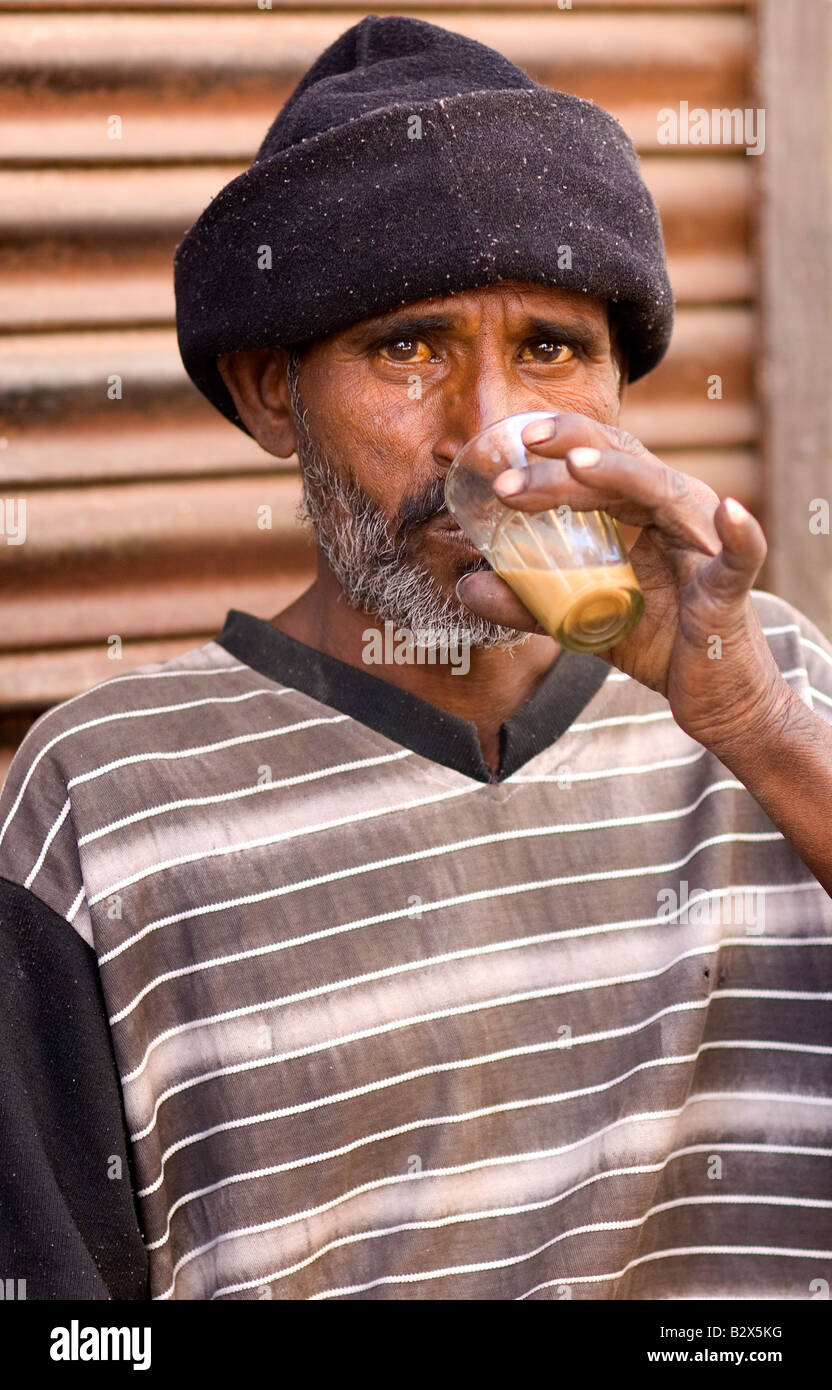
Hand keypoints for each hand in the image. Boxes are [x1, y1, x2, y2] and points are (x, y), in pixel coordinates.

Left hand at [455, 413, 793, 757]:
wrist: (711, 695)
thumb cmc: (655, 643)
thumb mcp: (580, 620)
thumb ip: (528, 602)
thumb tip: (466, 584)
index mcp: (643, 510)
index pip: (600, 461)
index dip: (559, 444)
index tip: (511, 440)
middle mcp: (676, 512)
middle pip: (623, 466)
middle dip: (566, 460)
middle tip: (509, 477)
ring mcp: (704, 544)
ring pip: (664, 493)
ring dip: (618, 476)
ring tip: (573, 467)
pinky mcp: (729, 588)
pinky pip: (741, 556)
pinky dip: (740, 534)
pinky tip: (730, 513)